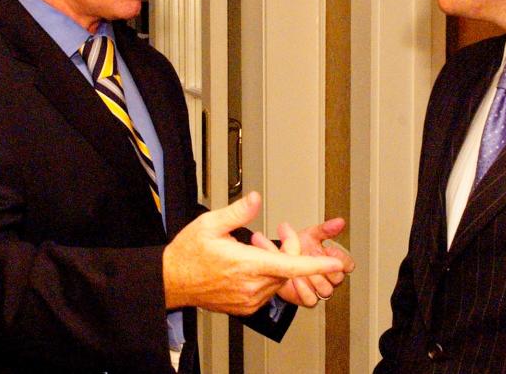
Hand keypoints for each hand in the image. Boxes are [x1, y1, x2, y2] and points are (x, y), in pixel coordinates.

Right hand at [162, 191, 343, 315]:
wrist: (172, 281)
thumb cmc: (188, 254)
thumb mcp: (210, 224)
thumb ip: (237, 211)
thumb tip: (255, 199)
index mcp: (246, 264)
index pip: (290, 265)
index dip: (315, 264)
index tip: (334, 263)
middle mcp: (250, 285)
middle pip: (287, 269)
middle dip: (287, 250)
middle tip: (272, 234)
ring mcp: (249, 299)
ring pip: (279, 280)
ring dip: (276, 264)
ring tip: (252, 251)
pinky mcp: (246, 307)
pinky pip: (268, 291)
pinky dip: (267, 277)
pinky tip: (250, 267)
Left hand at [251, 218, 354, 306]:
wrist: (278, 261)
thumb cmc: (298, 248)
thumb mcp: (311, 235)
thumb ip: (326, 229)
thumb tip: (340, 222)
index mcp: (334, 261)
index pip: (348, 264)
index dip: (341, 258)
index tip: (328, 249)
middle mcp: (329, 277)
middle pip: (338, 278)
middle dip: (325, 269)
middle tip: (312, 259)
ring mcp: (319, 289)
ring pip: (326, 290)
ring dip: (314, 280)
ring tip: (302, 270)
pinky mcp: (307, 299)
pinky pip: (311, 300)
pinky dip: (303, 290)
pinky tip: (296, 279)